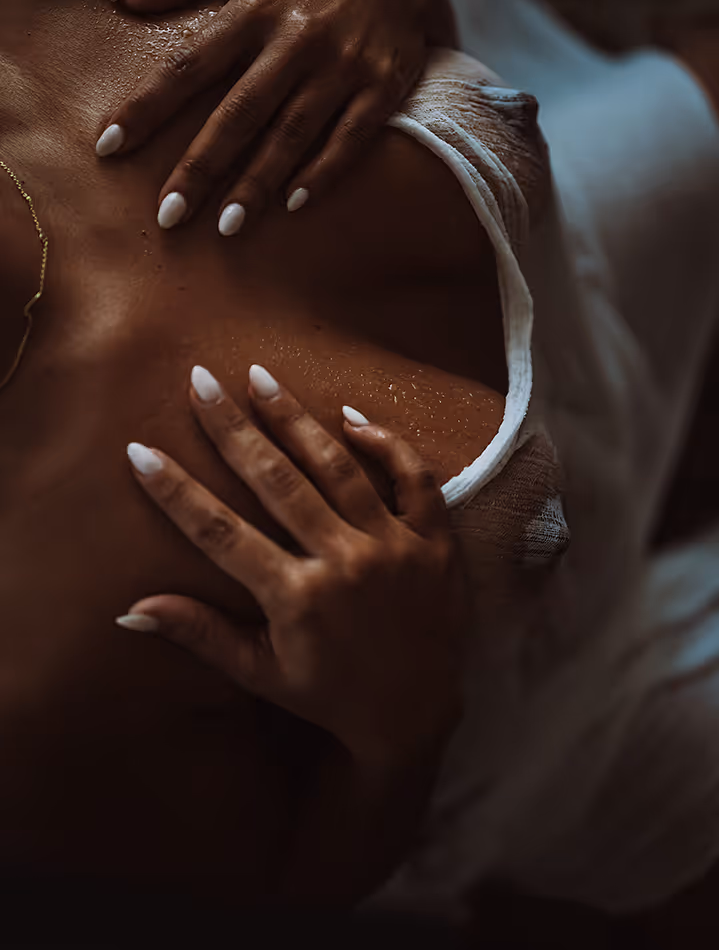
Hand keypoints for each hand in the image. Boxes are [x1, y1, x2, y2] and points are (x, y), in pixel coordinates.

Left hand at [98, 0, 457, 236]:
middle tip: (169, 215)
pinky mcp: (382, 86)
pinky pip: (351, 137)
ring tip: (228, 227)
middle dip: (201, 166)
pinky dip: (324, 172)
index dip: (148, 106)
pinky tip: (294, 204)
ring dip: (258, 183)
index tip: (110, 146)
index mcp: (254, 9)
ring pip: (292, 132)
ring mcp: (342, 65)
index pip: (189, 63)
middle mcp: (295, 39)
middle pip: (239, 111)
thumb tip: (123, 1)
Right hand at [120, 364, 465, 768]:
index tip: (140, 450)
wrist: (416, 715)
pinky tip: (350, 416)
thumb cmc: (330, 694)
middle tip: (200, 380)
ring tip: (260, 376)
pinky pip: (413, 478)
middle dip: (231, 428)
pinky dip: (386, 443)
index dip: (175, 490)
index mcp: (295, 598)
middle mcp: (343, 563)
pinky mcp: (435, 541)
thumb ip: (201, 634)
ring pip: (338, 467)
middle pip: (276, 481)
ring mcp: (394, 547)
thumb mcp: (261, 672)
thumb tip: (132, 609)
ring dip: (294, 418)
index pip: (219, 531)